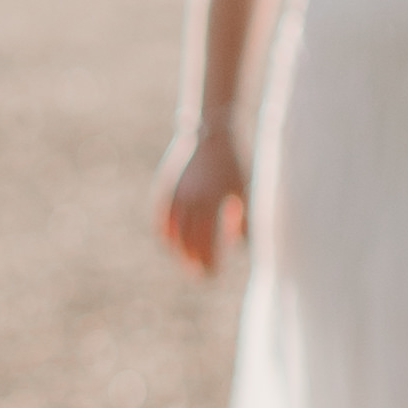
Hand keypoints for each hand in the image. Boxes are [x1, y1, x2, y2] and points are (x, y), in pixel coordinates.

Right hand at [155, 118, 246, 276]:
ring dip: (178, 252)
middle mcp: (187, 203)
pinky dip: (165, 234)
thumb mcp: (245, 192)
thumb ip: (246, 221)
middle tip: (201, 275)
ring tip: (186, 262)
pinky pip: (160, 220)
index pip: (205, 245)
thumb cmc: (234, 163)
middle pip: (187, 243)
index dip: (208, 263)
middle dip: (193, 262)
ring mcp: (173, 196)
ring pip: (171, 234)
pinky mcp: (164, 190)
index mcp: (209, 205)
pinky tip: (171, 243)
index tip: (213, 275)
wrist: (210, 133)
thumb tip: (246, 247)